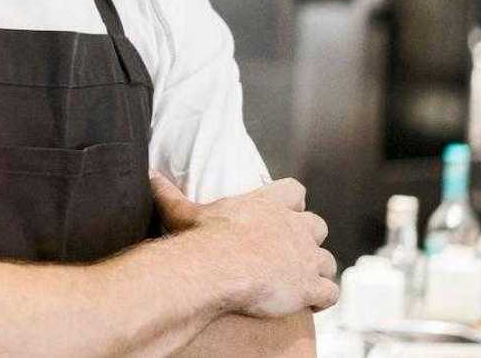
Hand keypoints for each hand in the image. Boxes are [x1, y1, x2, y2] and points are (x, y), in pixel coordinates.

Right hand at [150, 173, 338, 317]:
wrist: (219, 270)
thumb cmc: (204, 240)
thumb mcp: (184, 214)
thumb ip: (170, 194)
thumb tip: (150, 175)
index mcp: (268, 204)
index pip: (295, 190)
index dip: (293, 202)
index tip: (285, 211)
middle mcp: (293, 227)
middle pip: (317, 225)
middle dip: (308, 239)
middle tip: (291, 251)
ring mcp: (305, 257)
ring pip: (328, 261)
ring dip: (317, 271)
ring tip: (300, 282)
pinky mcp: (311, 285)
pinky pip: (330, 292)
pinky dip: (322, 298)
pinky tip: (308, 304)